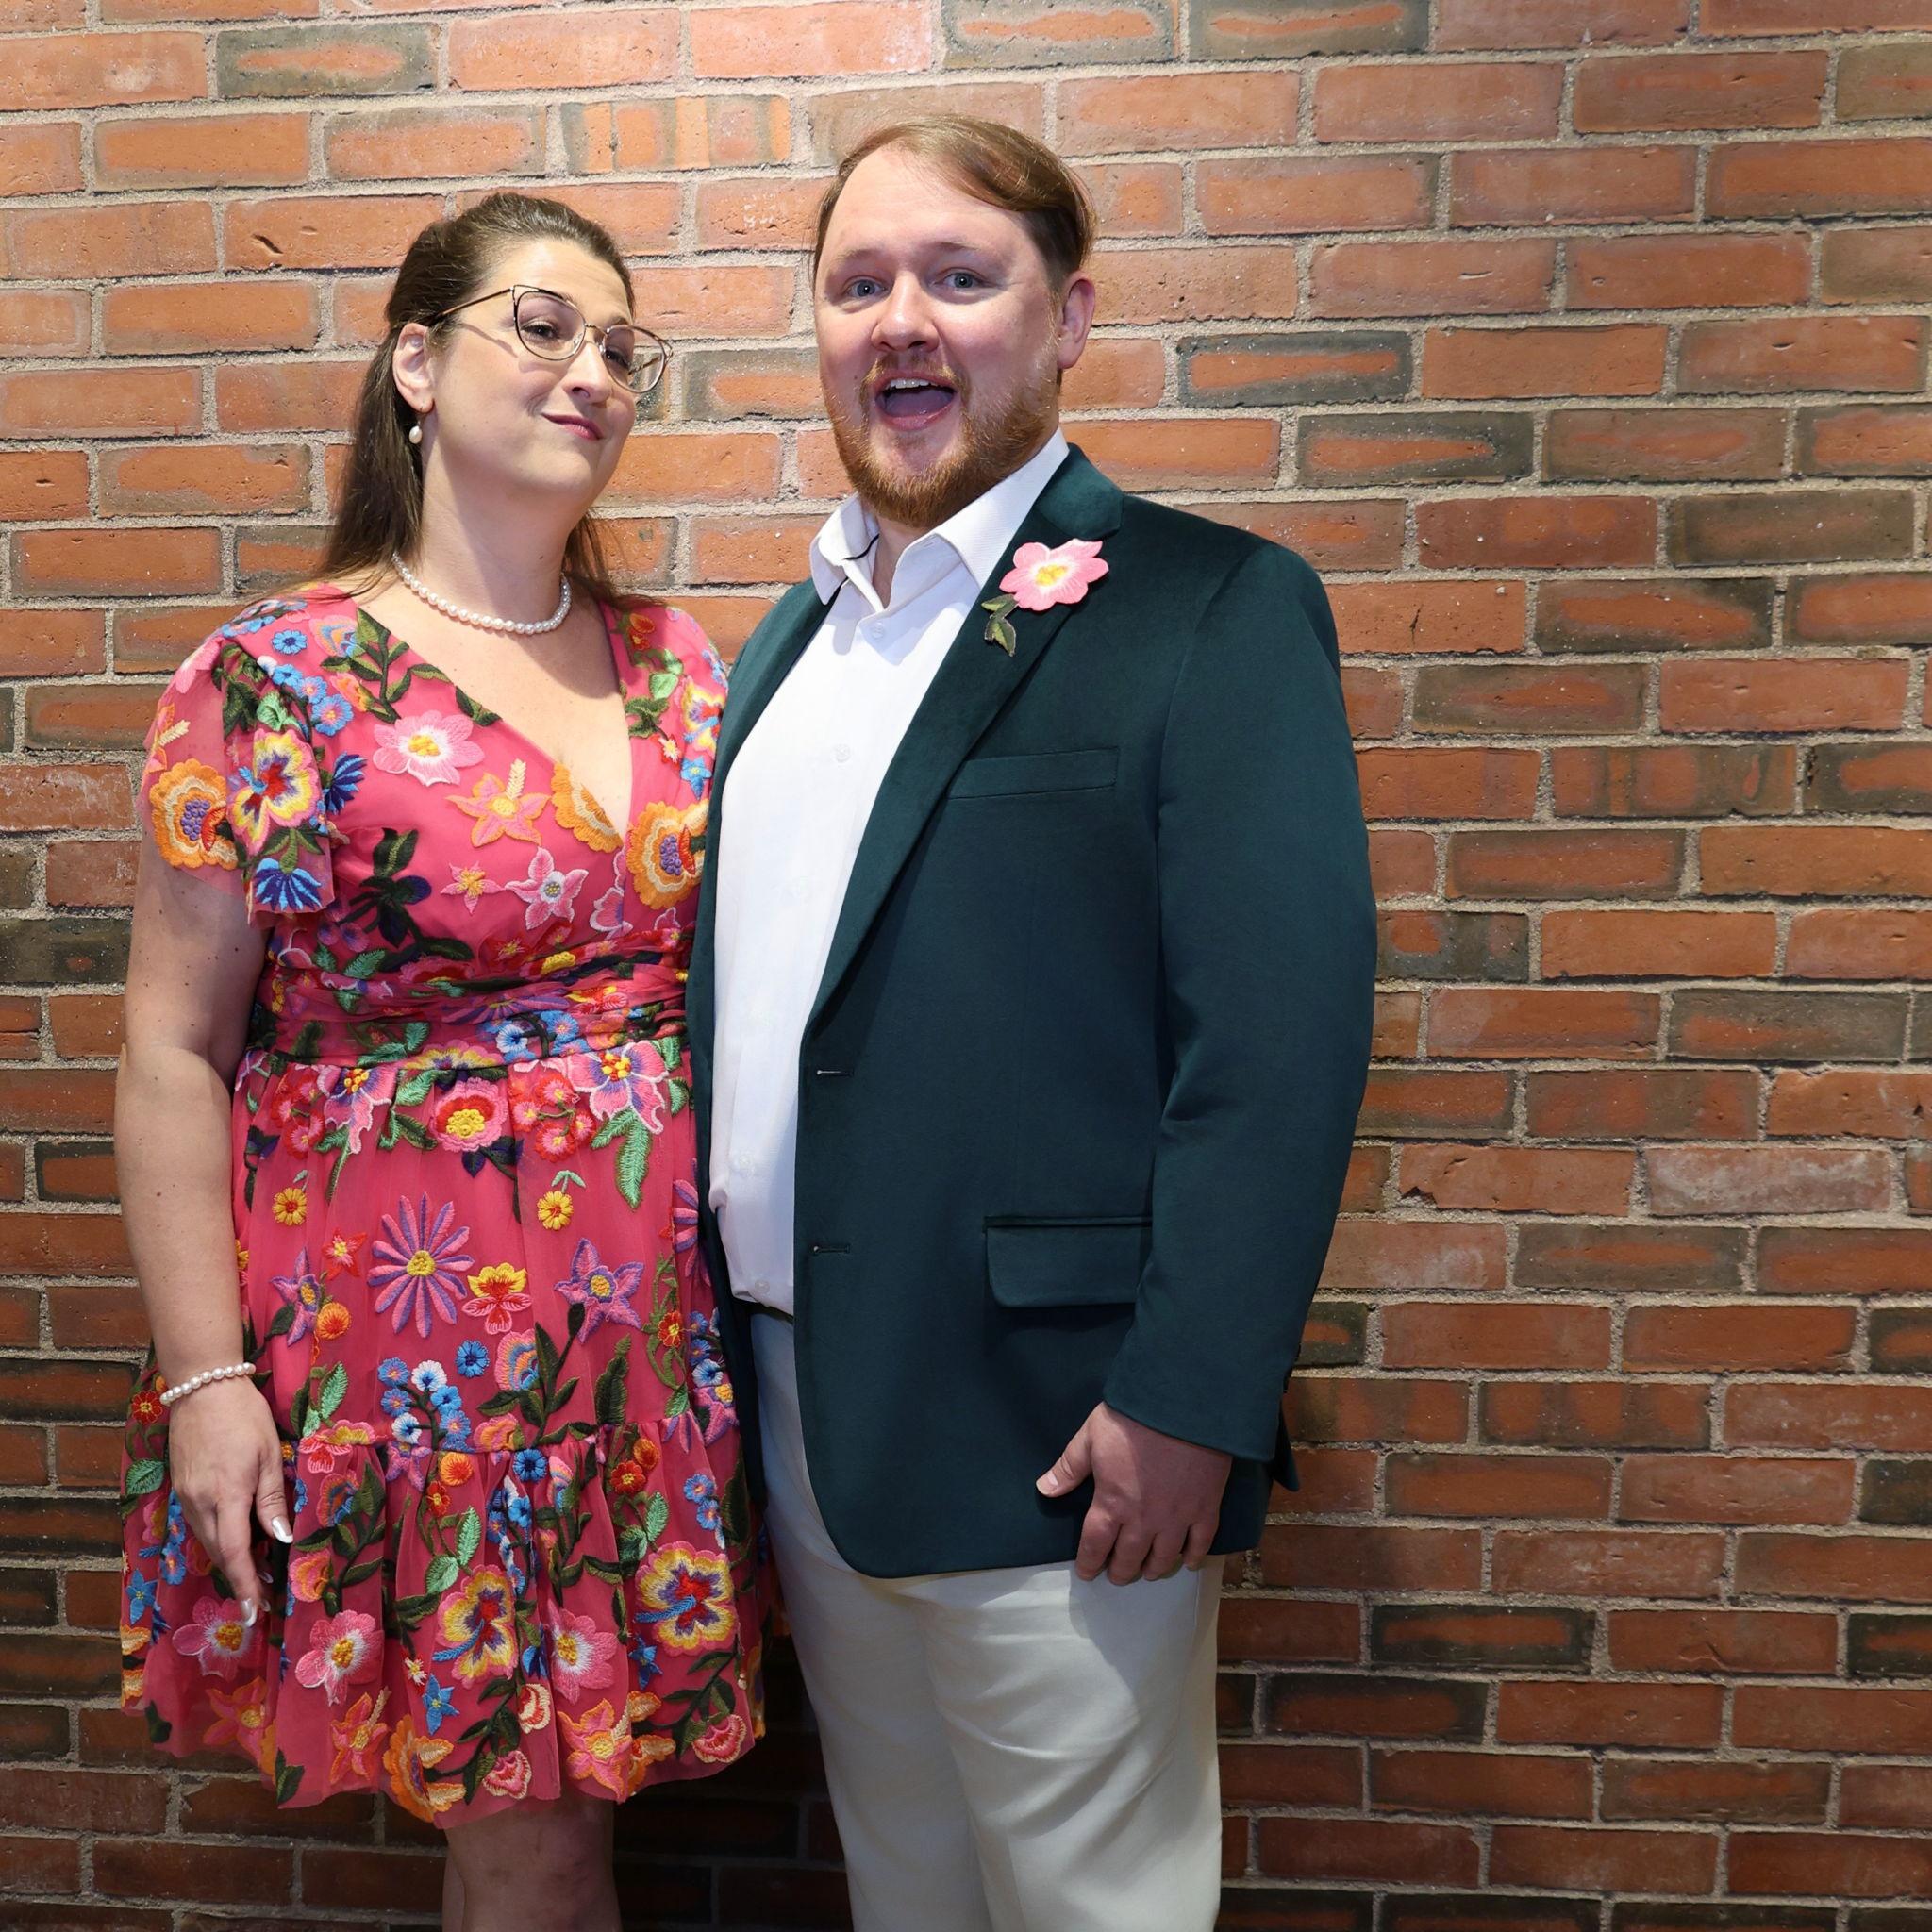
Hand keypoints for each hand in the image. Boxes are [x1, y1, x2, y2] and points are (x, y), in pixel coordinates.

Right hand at [166, 1376, 290, 1623]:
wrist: (202, 1388)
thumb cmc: (244, 1416)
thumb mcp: (269, 1453)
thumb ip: (272, 1499)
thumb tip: (281, 1538)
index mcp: (227, 1494)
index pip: (234, 1553)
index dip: (245, 1584)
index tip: (253, 1611)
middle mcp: (200, 1502)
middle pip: (218, 1553)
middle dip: (241, 1578)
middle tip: (266, 1596)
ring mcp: (186, 1496)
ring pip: (208, 1541)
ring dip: (230, 1560)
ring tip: (258, 1572)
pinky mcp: (181, 1489)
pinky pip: (201, 1525)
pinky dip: (219, 1539)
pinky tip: (237, 1540)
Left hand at [1037, 1402, 1232, 1584]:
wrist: (1183, 1406)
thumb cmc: (1133, 1418)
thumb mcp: (1090, 1436)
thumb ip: (1069, 1467)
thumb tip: (1045, 1489)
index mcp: (1112, 1503)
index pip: (1096, 1545)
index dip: (1090, 1563)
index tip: (1088, 1573)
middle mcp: (1144, 1519)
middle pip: (1130, 1558)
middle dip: (1121, 1571)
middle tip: (1117, 1576)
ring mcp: (1177, 1517)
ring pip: (1164, 1557)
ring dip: (1153, 1569)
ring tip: (1147, 1573)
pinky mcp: (1205, 1508)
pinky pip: (1200, 1543)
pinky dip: (1193, 1557)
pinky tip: (1188, 1562)